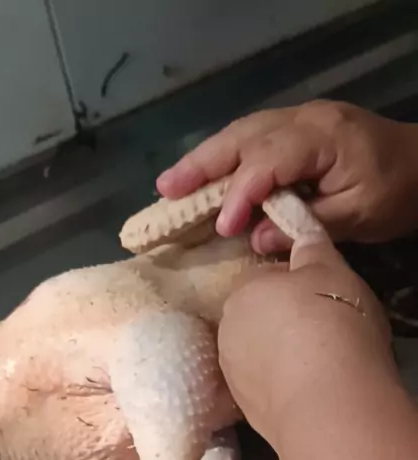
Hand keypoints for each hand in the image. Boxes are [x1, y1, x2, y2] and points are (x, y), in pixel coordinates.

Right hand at [157, 100, 417, 251]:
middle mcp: (304, 119)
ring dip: (203, 159)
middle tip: (165, 190)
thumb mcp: (357, 216)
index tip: (224, 227)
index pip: (268, 160)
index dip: (241, 193)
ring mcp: (298, 120)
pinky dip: (223, 159)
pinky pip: (251, 139)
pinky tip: (202, 177)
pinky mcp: (295, 131)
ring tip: (169, 185)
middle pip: (243, 136)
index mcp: (323, 137)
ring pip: (241, 133)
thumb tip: (253, 238)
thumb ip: (304, 225)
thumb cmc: (395, 191)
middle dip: (201, 164)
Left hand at [217, 231, 394, 449]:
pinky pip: (266, 388)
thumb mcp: (332, 270)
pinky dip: (283, 386)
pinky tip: (309, 389)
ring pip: (258, 356)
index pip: (266, 279)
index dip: (297, 286)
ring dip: (280, 356)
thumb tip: (302, 237)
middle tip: (322, 330)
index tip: (322, 297)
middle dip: (283, 322)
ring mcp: (232, 374)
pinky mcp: (245, 411)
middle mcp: (227, 331)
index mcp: (242, 291)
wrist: (327, 402)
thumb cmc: (330, 321)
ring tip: (317, 364)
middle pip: (258, 319)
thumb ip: (313, 251)